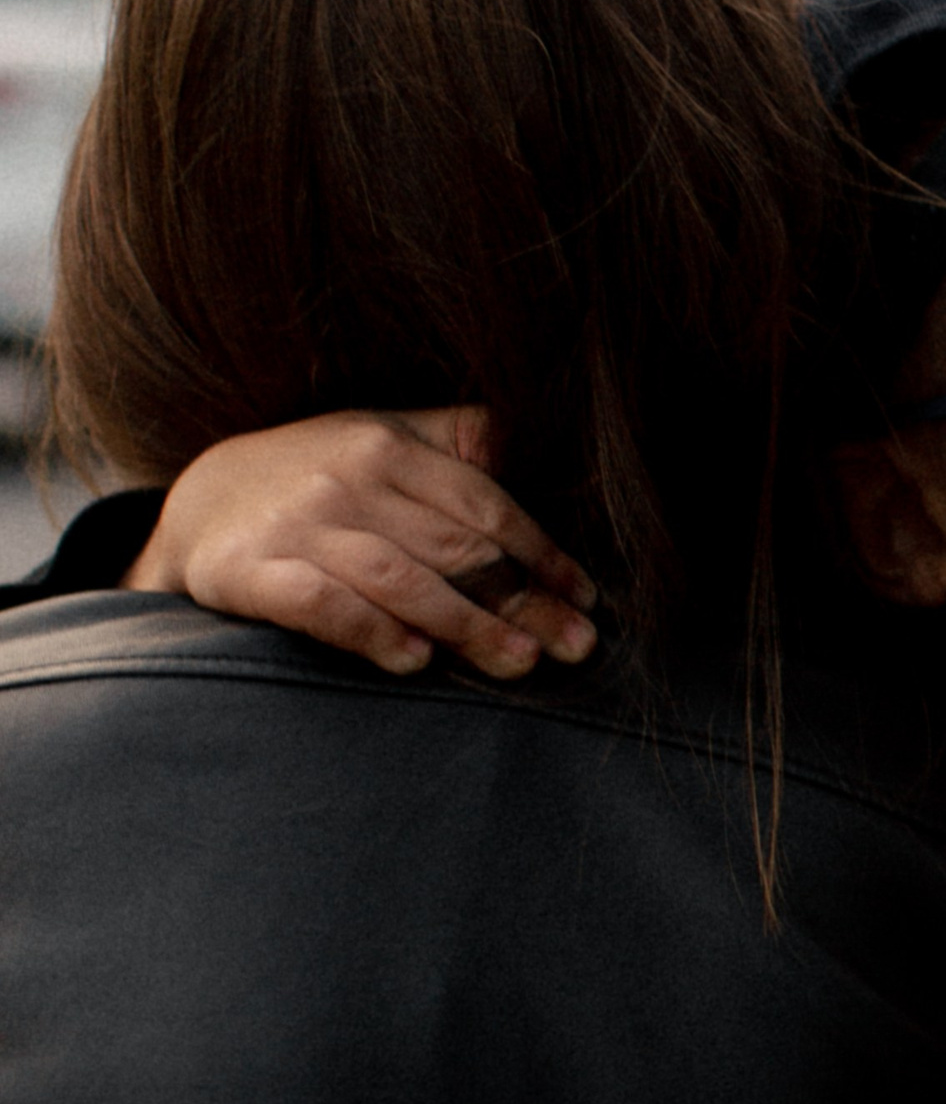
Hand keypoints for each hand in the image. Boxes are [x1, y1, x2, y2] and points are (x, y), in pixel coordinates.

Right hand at [123, 409, 599, 680]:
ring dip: (467, 625)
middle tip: (577, 647)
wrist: (201, 499)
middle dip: (525, 602)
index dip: (543, 555)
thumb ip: (461, 446)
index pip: (484, 505)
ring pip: (400, 578)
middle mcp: (347, 478)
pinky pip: (321, 605)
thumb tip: (549, 452)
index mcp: (389, 445)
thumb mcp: (385, 440)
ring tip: (520, 663)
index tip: (587, 599)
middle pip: (455, 549)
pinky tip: (415, 660)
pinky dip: (373, 632)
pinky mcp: (251, 571)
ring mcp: (298, 525)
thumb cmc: (320, 476)